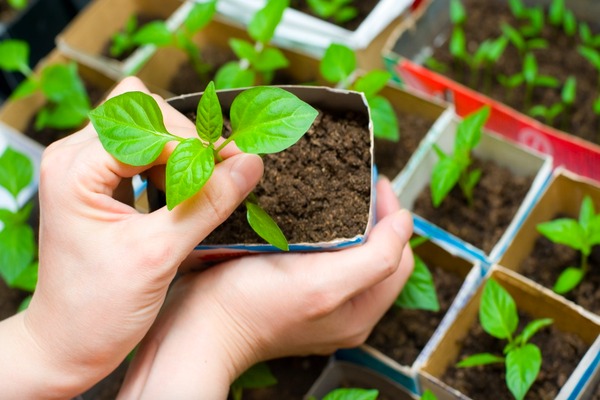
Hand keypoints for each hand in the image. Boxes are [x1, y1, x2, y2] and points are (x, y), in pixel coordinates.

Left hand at [0, 77, 263, 398]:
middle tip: (219, 177)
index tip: (235, 166)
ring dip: (182, 156)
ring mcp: (86, 170)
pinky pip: (144, 156)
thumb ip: (207, 204)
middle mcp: (75, 158)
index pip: (148, 125)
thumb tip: (251, 164)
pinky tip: (183, 198)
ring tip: (201, 192)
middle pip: (145, 114)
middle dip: (188, 142)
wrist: (67, 344)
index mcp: (76, 169)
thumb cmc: (97, 309)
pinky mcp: (99, 185)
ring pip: (148, 131)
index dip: (195, 142)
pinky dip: (173, 169)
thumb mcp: (159, 255)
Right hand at [118, 177, 413, 398]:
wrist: (197, 328)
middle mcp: (345, 308)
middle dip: (371, 213)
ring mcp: (319, 301)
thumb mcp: (323, 285)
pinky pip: (321, 254)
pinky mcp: (294, 291)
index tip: (373, 181)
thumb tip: (406, 223)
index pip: (399, 254)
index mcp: (362, 310)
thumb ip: (376, 258)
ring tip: (334, 189)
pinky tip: (306, 211)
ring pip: (349, 250)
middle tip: (354, 180)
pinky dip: (322, 228)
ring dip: (347, 217)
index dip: (391, 214)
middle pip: (377, 252)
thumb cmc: (252, 307)